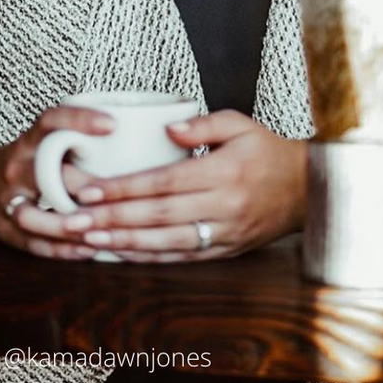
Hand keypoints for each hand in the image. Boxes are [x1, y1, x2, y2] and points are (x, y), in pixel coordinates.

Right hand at [0, 106, 113, 259]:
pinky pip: (34, 244)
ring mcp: (8, 201)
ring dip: (72, 226)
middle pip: (48, 176)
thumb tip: (130, 136)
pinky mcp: (5, 230)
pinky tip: (90, 250)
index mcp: (28, 141)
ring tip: (106, 230)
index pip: (50, 121)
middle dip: (86, 187)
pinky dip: (63, 250)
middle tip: (122, 194)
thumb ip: (73, 141)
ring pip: (37, 217)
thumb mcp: (39, 143)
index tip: (112, 125)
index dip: (79, 120)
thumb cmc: (23, 163)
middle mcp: (16, 168)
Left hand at [58, 110, 306, 261]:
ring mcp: (224, 233)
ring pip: (164, 243)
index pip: (164, 182)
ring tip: (87, 240)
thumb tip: (168, 130)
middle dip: (111, 218)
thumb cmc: (269, 152)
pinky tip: (121, 253)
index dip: (124, 188)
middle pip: (157, 216)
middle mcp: (223, 207)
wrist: (309, 190)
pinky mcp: (225, 251)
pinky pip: (180, 258)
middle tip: (73, 220)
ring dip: (122, 242)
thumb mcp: (241, 124)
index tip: (89, 190)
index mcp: (223, 173)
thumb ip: (203, 124)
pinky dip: (147, 258)